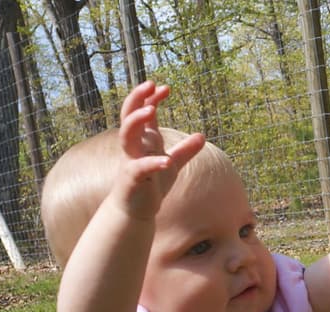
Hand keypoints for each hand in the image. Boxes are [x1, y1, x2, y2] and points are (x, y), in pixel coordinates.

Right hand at [114, 81, 204, 219]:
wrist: (137, 210)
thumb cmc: (152, 185)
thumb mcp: (172, 164)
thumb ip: (186, 150)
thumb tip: (202, 135)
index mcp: (143, 141)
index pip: (143, 112)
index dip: (151, 98)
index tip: (165, 88)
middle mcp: (134, 147)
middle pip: (128, 116)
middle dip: (137, 99)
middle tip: (150, 84)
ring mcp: (131, 161)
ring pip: (126, 136)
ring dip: (136, 122)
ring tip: (151, 111)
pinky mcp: (132, 179)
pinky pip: (140, 167)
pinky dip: (153, 163)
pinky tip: (166, 161)